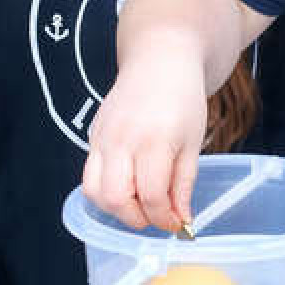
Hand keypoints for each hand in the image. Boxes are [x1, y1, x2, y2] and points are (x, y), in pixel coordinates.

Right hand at [82, 54, 207, 232]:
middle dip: (136, 218)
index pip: (151, 196)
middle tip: (157, 215)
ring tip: (140, 202)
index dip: (165, 219)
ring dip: (116, 208)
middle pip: (115, 199)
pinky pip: (91, 174)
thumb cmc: (182, 97)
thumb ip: (183, 183)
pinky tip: (129, 184)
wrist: (159, 60)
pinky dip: (106, 189)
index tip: (178, 224)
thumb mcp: (193, 142)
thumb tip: (181, 220)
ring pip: (94, 191)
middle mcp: (121, 139)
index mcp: (154, 140)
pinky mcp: (92, 135)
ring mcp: (101, 137)